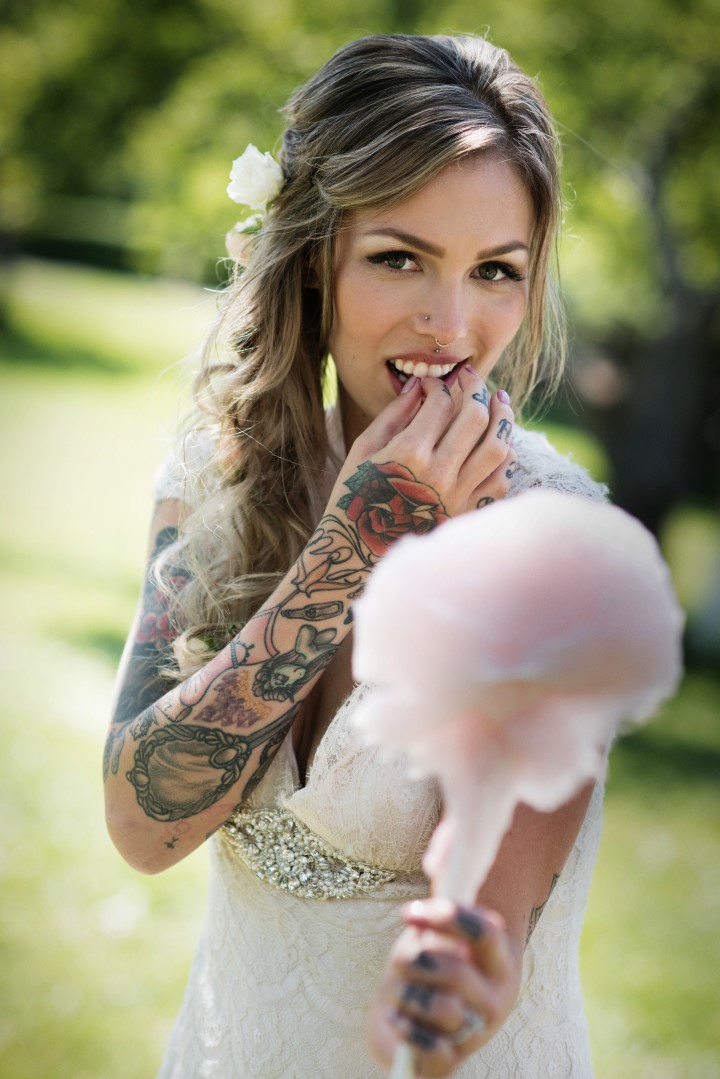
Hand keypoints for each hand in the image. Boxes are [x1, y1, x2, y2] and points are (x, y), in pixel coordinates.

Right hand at [330, 367, 515, 547]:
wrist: (359, 551)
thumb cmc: (356, 495)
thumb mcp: (364, 449)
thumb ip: (394, 414)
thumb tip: (420, 386)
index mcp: (408, 454)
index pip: (440, 403)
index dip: (439, 386)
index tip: (433, 384)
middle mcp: (438, 474)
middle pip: (475, 418)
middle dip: (476, 389)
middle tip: (472, 378)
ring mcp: (457, 497)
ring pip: (497, 448)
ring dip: (503, 418)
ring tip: (500, 401)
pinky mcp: (466, 515)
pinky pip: (499, 481)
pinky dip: (504, 458)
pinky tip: (499, 442)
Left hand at [367, 898, 519, 1077]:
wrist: (420, 1025)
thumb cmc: (427, 967)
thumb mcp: (433, 929)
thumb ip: (442, 886)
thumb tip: (435, 859)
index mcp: (499, 960)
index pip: (484, 930)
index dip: (446, 916)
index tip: (408, 911)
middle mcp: (495, 998)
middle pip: (456, 969)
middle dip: (416, 958)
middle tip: (400, 958)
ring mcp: (476, 1032)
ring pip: (444, 1008)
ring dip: (408, 993)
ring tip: (399, 991)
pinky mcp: (453, 1061)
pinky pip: (433, 1049)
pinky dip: (407, 1030)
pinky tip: (395, 1018)